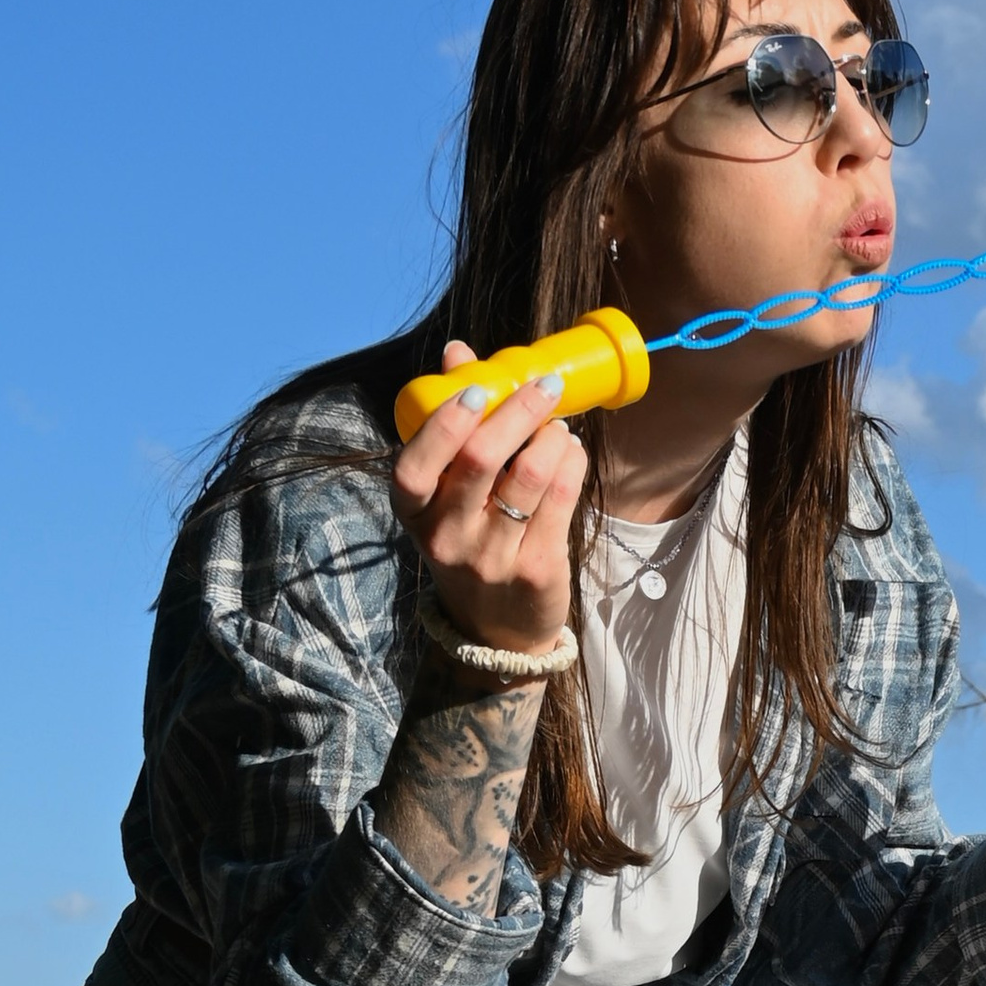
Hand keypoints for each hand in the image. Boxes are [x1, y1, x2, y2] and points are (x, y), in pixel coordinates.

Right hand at [391, 345, 588, 649]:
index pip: (414, 467)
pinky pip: (559, 502)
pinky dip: (570, 464)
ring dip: (551, 437)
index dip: (445, 424)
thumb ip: (452, 424)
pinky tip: (572, 452)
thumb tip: (457, 353)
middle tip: (544, 387)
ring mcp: (491, 558)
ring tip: (559, 425)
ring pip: (528, 477)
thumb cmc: (472, 543)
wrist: (497, 633)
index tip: (477, 390)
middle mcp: (447, 538)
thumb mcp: (447, 496)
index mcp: (415, 514)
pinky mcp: (535, 570)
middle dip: (517, 412)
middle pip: (480, 460)